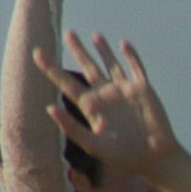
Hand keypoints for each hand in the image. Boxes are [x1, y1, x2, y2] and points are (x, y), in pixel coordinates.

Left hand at [42, 31, 182, 174]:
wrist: (154, 159)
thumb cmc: (122, 156)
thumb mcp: (92, 144)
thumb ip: (71, 127)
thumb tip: (49, 108)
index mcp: (90, 106)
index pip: (66, 82)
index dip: (51, 68)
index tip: (36, 52)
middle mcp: (105, 95)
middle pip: (87, 67)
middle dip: (78, 50)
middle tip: (68, 32)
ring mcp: (124, 91)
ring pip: (110, 64)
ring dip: (103, 49)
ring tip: (94, 35)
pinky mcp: (142, 90)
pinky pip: (135, 68)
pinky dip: (130, 56)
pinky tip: (123, 44)